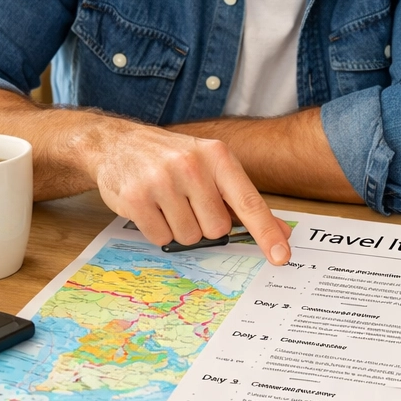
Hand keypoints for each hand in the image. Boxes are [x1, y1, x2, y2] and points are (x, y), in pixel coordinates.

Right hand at [82, 119, 291, 263]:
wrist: (119, 143)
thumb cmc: (174, 159)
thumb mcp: (212, 166)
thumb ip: (244, 201)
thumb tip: (281, 233)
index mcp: (218, 156)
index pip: (248, 202)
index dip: (266, 232)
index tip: (281, 256)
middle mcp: (192, 166)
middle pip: (217, 229)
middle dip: (204, 224)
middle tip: (188, 202)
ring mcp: (162, 181)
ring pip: (189, 237)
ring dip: (180, 228)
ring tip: (167, 202)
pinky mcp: (136, 198)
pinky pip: (161, 238)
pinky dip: (158, 230)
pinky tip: (151, 207)